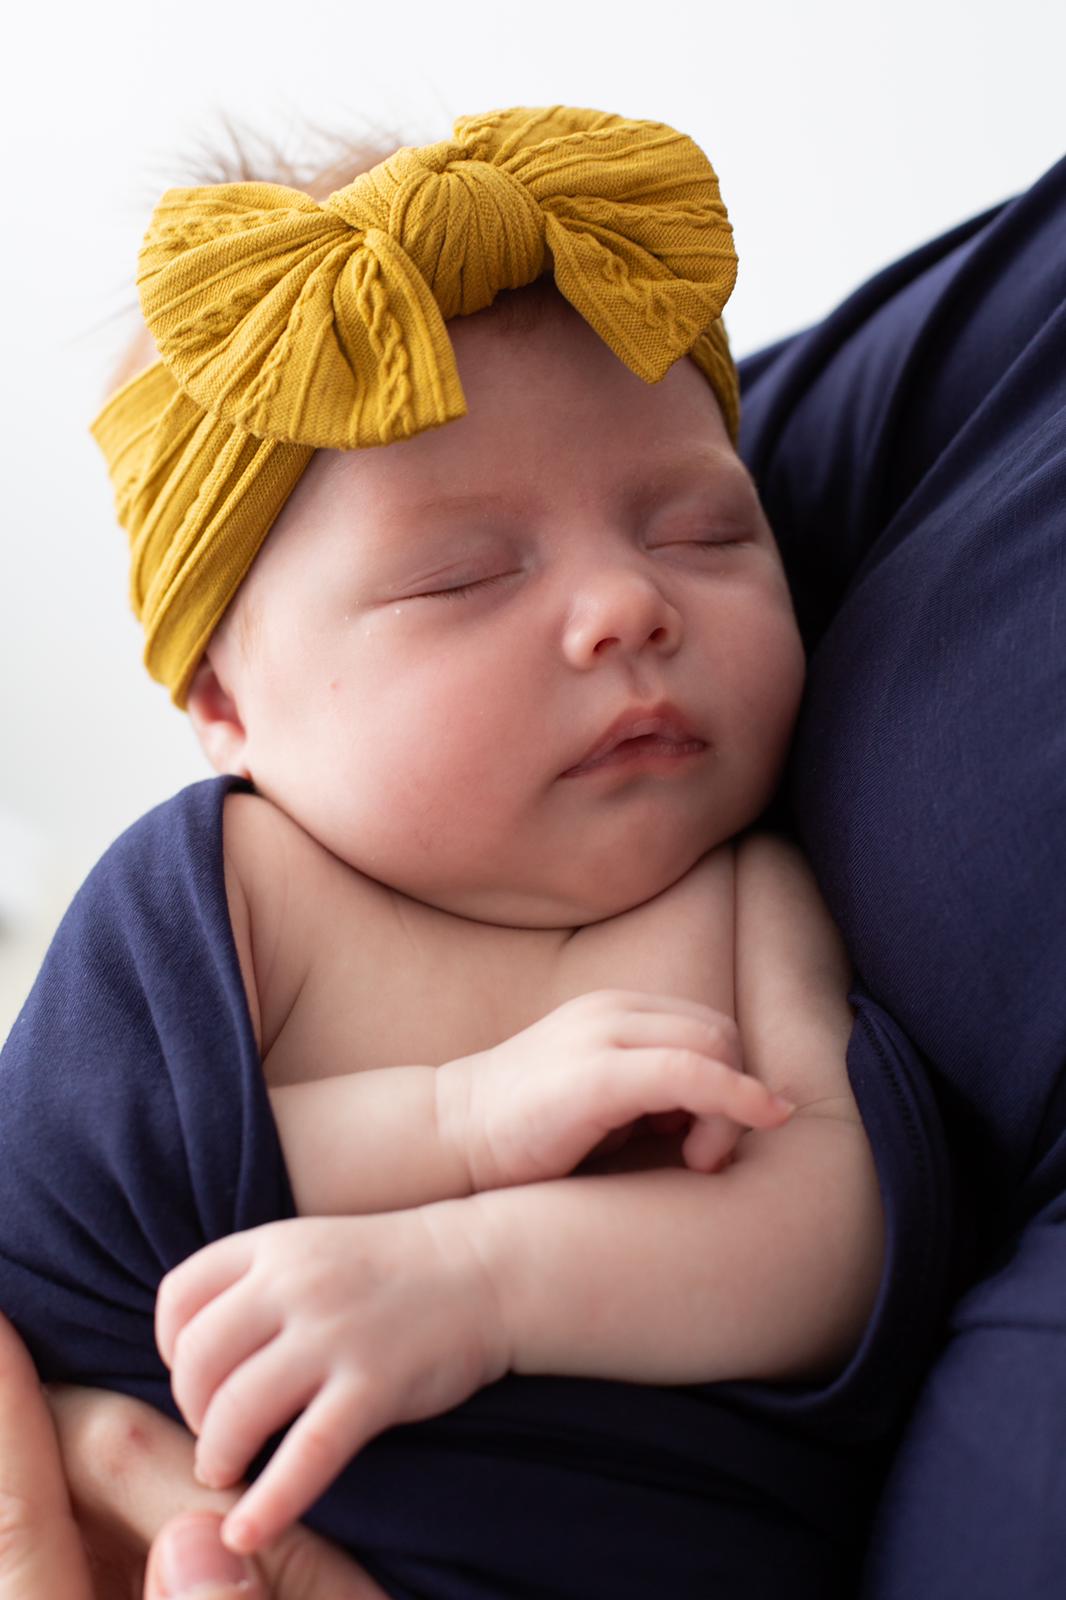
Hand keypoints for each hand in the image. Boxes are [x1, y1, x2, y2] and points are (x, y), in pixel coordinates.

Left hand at [156, 1206, 507, 1557]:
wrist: (488, 1267)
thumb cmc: (392, 1268)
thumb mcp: (314, 1248)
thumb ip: (255, 1284)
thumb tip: (189, 1352)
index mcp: (274, 1244)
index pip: (179, 1295)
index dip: (169, 1347)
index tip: (194, 1377)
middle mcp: (296, 1282)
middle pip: (196, 1359)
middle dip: (191, 1410)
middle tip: (212, 1434)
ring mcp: (336, 1333)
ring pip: (235, 1409)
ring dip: (218, 1456)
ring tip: (228, 1472)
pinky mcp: (375, 1385)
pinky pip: (305, 1455)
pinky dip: (269, 1504)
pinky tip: (248, 1530)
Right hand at [438, 988, 794, 1190]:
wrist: (449, 1139)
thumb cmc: (526, 1135)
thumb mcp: (603, 1101)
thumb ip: (654, 1095)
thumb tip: (715, 1120)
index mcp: (617, 1012)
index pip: (708, 1031)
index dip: (729, 1083)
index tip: (706, 1142)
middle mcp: (614, 1011)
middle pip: (720, 1036)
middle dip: (735, 1095)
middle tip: (705, 1158)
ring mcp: (602, 1036)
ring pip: (714, 1050)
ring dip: (729, 1111)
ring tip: (695, 1162)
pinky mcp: (597, 1075)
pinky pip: (689, 1075)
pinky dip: (730, 1102)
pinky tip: (718, 1150)